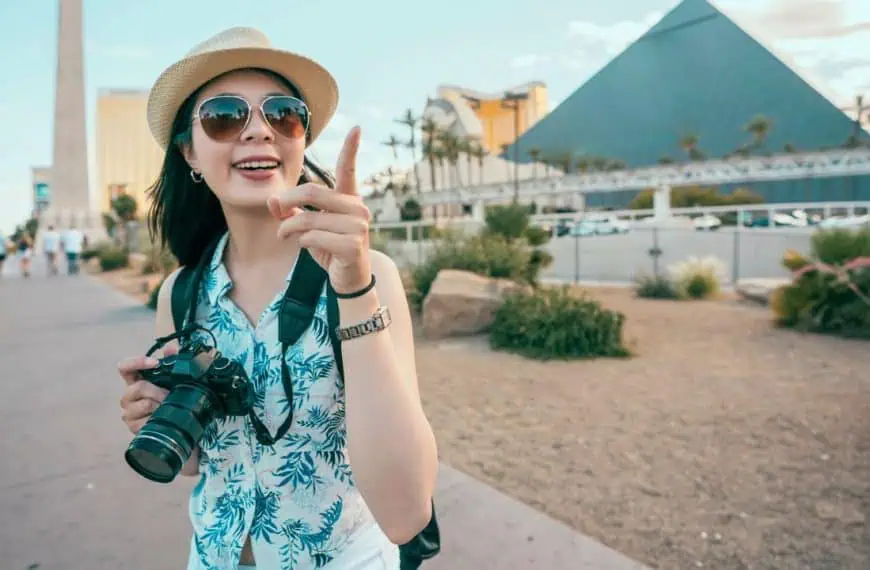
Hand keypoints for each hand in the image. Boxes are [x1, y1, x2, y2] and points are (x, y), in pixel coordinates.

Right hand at [117, 345, 175, 433]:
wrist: (177, 423)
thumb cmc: (171, 397)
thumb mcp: (174, 379)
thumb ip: (172, 362)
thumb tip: (170, 348)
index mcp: (135, 380)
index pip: (125, 367)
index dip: (136, 362)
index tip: (155, 363)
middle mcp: (128, 395)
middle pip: (138, 387)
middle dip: (158, 390)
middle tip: (171, 394)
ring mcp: (129, 412)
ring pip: (145, 404)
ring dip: (161, 405)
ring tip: (170, 408)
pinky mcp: (133, 427)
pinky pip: (146, 421)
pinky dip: (159, 418)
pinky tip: (164, 419)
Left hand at [267, 126, 372, 294]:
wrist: (349, 279)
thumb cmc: (330, 248)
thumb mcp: (311, 226)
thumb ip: (293, 210)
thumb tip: (271, 200)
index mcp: (349, 199)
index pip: (349, 170)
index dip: (351, 149)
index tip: (356, 128)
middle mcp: (357, 209)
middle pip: (312, 192)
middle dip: (285, 200)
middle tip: (274, 210)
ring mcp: (358, 227)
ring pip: (307, 218)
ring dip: (287, 228)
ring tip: (283, 234)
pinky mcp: (353, 246)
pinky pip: (313, 237)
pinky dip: (300, 241)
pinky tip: (303, 246)